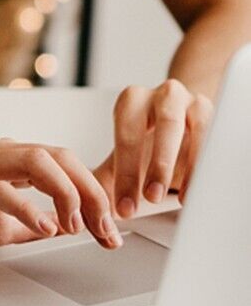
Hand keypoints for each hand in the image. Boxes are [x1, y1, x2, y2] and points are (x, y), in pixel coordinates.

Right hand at [0, 137, 120, 260]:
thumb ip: (23, 223)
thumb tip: (62, 229)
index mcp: (1, 160)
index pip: (63, 162)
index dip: (95, 192)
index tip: (112, 229)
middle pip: (59, 156)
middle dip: (93, 193)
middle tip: (108, 232)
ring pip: (36, 160)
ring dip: (68, 195)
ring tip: (79, 228)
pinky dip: (28, 208)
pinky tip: (45, 229)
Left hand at [91, 78, 212, 218]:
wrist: (184, 117)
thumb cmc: (151, 138)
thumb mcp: (127, 153)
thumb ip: (110, 177)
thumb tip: (91, 210)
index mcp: (132, 101)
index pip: (127, 135)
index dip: (126, 173)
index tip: (125, 206)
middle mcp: (163, 96)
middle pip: (164, 127)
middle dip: (157, 165)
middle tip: (150, 198)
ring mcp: (192, 102)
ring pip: (195, 129)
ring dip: (188, 166)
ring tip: (180, 199)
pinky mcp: (216, 114)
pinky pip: (215, 139)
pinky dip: (206, 166)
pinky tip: (198, 188)